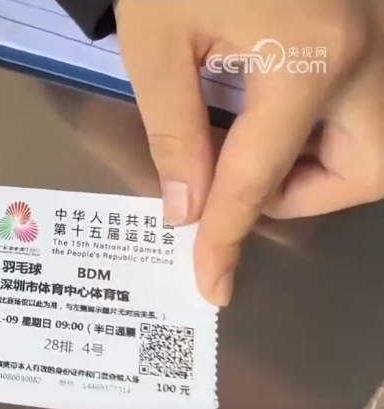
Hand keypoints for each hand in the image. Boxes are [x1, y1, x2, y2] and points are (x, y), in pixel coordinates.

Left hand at [115, 0, 383, 305]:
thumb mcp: (157, 41)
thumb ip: (175, 130)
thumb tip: (189, 208)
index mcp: (312, 57)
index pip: (260, 178)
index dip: (229, 236)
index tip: (211, 284)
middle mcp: (371, 51)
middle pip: (366, 168)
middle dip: (301, 194)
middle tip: (239, 183)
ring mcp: (382, 30)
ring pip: (380, 137)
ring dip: (324, 160)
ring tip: (251, 144)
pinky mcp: (369, 17)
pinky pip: (368, 95)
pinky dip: (328, 119)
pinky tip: (270, 100)